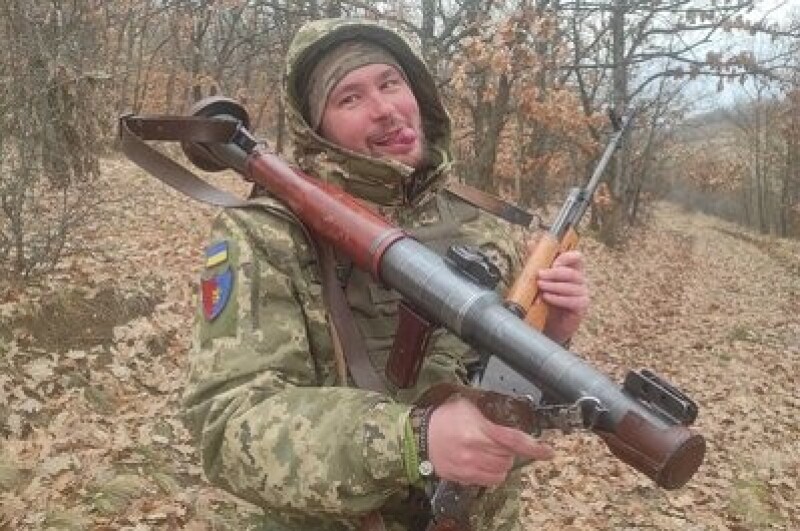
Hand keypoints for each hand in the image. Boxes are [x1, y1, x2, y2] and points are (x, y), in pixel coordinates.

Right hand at [426, 396, 552, 486]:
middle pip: (509, 457)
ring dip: (503, 462)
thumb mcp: (467, 406)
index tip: (547, 451)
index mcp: (477, 430)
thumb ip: (490, 411)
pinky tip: (485, 462)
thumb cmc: (443, 418)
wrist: (419, 437)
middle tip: (502, 441)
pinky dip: (493, 473)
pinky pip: (489, 481)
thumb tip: (510, 414)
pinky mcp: (464, 478)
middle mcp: (475, 452)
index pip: (513, 440)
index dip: (534, 447)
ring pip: (501, 471)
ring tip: (492, 452)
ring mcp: (469, 468)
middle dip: (511, 450)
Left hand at [536, 250, 588, 343]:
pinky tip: (547, 298)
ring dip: (553, 286)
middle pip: (572, 272)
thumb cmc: (547, 299)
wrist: (550, 324)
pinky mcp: (582, 307)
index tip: (553, 262)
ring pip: (571, 286)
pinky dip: (558, 298)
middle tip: (540, 275)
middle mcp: (580, 280)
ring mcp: (583, 293)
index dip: (566, 258)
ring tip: (540, 286)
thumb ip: (537, 260)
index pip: (577, 257)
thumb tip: (530, 242)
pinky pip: (572, 300)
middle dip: (554, 273)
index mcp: (572, 270)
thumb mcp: (541, 279)